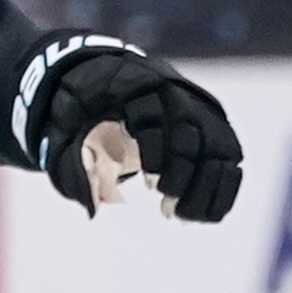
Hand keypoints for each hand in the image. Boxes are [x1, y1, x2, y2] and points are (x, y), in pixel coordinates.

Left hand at [35, 43, 242, 222]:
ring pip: (217, 144)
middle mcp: (170, 89)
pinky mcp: (209, 121)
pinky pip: (228, 154)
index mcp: (131, 82)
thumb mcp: (63, 130)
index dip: (156, 148)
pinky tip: (204, 213)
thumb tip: (92, 210)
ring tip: (183, 217)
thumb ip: (74, 167)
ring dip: (206, 186)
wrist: (98, 76)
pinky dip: (222, 186)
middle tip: (167, 209)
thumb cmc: (78, 110)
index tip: (147, 182)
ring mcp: (194, 104)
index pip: (153, 113)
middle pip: (190, 130)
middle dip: (183, 175)